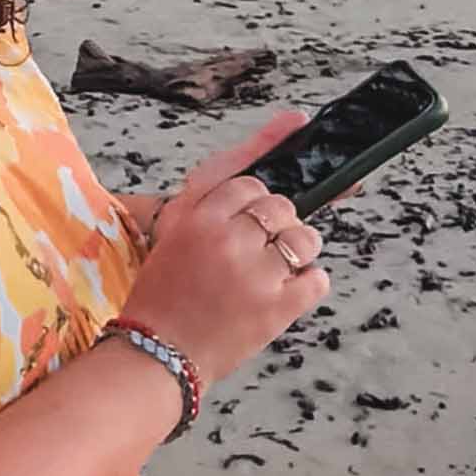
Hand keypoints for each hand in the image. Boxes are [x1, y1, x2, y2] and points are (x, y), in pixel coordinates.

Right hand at [122, 113, 329, 386]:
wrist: (157, 354)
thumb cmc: (164, 292)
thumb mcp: (173, 229)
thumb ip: (216, 187)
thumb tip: (291, 121)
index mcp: (197, 218)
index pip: (250, 183)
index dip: (254, 202)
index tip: (249, 219)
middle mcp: (227, 240)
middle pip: (281, 207)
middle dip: (276, 227)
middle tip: (256, 252)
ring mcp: (255, 275)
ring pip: (306, 239)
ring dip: (297, 252)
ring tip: (272, 272)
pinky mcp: (277, 308)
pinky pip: (317, 279)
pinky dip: (308, 285)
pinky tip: (284, 293)